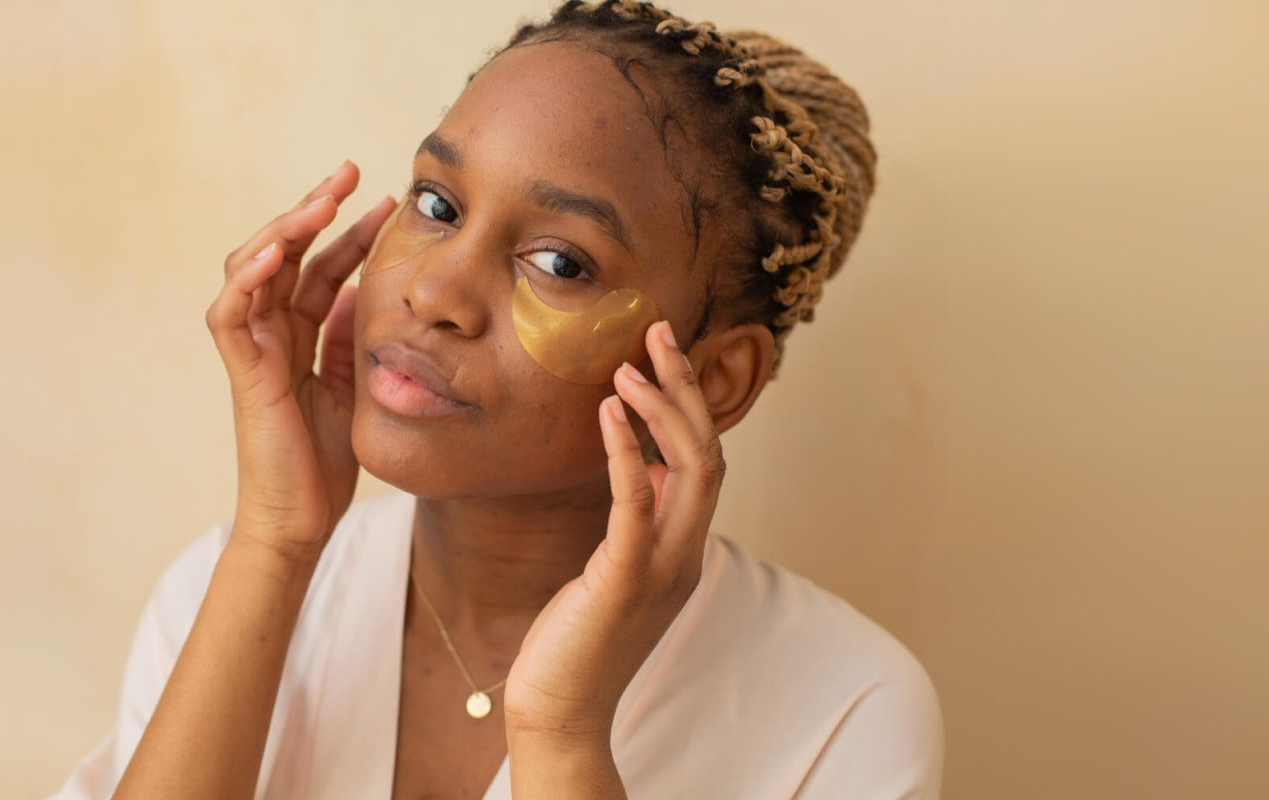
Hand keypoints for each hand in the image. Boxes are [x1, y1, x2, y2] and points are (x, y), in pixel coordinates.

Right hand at [207, 160, 395, 561]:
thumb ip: (353, 340)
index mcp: (300, 336)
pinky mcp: (241, 372)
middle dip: (315, 208)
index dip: (349, 232)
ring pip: (252, 269)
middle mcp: (271, 334)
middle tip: (351, 172)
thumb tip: (365, 292)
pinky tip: (274, 253)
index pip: (321, 268)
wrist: (303, 519)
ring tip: (319, 200)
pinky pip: (230, 314)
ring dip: (283, 229)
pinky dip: (246, 280)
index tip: (388, 201)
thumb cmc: (325, 463)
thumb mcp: (355, 386)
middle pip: (284, 254)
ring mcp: (252, 350)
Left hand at [502, 318, 725, 741]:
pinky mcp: (625, 581)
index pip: (705, 460)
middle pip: (709, 452)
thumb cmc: (576, 638)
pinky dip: (629, 453)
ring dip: (664, 411)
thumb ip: (640, 521)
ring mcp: (662, 567)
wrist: (559, 708)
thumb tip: (650, 470)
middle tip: (658, 331)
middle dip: (686, 388)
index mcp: (684, 547)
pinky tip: (609, 415)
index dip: (688, 403)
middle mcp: (685, 552)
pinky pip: (637, 504)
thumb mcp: (615, 567)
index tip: (661, 353)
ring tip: (630, 366)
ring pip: (691, 470)